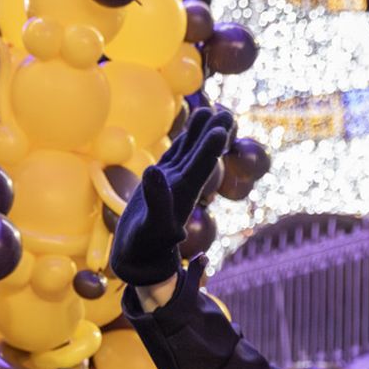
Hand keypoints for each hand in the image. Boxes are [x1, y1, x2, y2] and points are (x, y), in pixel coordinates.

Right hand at [110, 107, 234, 286]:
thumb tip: (153, 171)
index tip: (222, 128)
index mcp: (184, 195)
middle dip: (214, 134)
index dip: (211, 148)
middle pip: (201, 155)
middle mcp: (182, 186)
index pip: (201, 167)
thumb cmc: (146, 247)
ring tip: (213, 110)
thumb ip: (156, 201)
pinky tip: (192, 128)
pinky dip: (185, 141)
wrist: (140, 258)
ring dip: (202, 132)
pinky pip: (176, 156)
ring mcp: (173, 182)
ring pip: (190, 151)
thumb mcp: (152, 226)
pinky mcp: (161, 182)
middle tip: (228, 112)